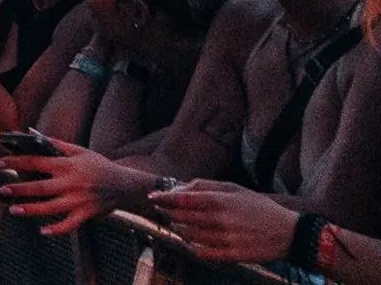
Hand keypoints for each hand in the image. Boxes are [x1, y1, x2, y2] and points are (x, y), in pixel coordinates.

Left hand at [0, 139, 155, 234]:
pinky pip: (69, 225)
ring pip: (50, 207)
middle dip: (19, 189)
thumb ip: (54, 143)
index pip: (36, 162)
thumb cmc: (99, 165)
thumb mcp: (78, 150)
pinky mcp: (86, 214)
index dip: (16, 161)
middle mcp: (71, 183)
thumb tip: (31, 132)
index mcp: (67, 165)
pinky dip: (56, 229)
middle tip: (2, 190)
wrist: (125, 185)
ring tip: (13, 210)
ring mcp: (78, 200)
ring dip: (31, 210)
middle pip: (40, 187)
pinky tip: (43, 230)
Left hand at [149, 180, 299, 263]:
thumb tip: (180, 188)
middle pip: (182, 217)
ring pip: (190, 235)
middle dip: (168, 213)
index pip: (182, 199)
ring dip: (179, 229)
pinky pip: (203, 253)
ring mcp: (227, 239)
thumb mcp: (234, 188)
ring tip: (177, 224)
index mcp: (221, 201)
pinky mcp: (233, 255)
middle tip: (162, 210)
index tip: (152, 198)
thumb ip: (206, 186)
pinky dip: (192, 247)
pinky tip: (190, 242)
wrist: (289, 233)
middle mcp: (221, 220)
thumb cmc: (258, 207)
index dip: (164, 198)